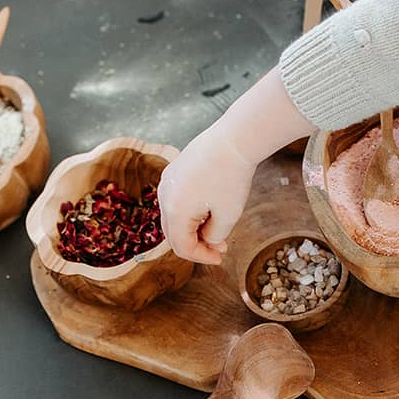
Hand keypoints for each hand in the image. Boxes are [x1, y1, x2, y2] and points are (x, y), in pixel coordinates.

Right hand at [158, 130, 256, 264]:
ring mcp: (167, 182)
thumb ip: (214, 236)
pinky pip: (177, 201)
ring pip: (174, 218)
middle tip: (220, 247)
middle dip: (197, 245)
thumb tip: (207, 241)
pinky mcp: (174, 172)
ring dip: (194, 229)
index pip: (181, 246)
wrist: (233, 140)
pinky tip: (211, 211)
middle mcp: (164, 196)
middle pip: (173, 234)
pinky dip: (191, 212)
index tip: (219, 258)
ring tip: (219, 229)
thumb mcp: (228, 216)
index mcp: (175, 210)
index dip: (201, 257)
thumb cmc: (231, 177)